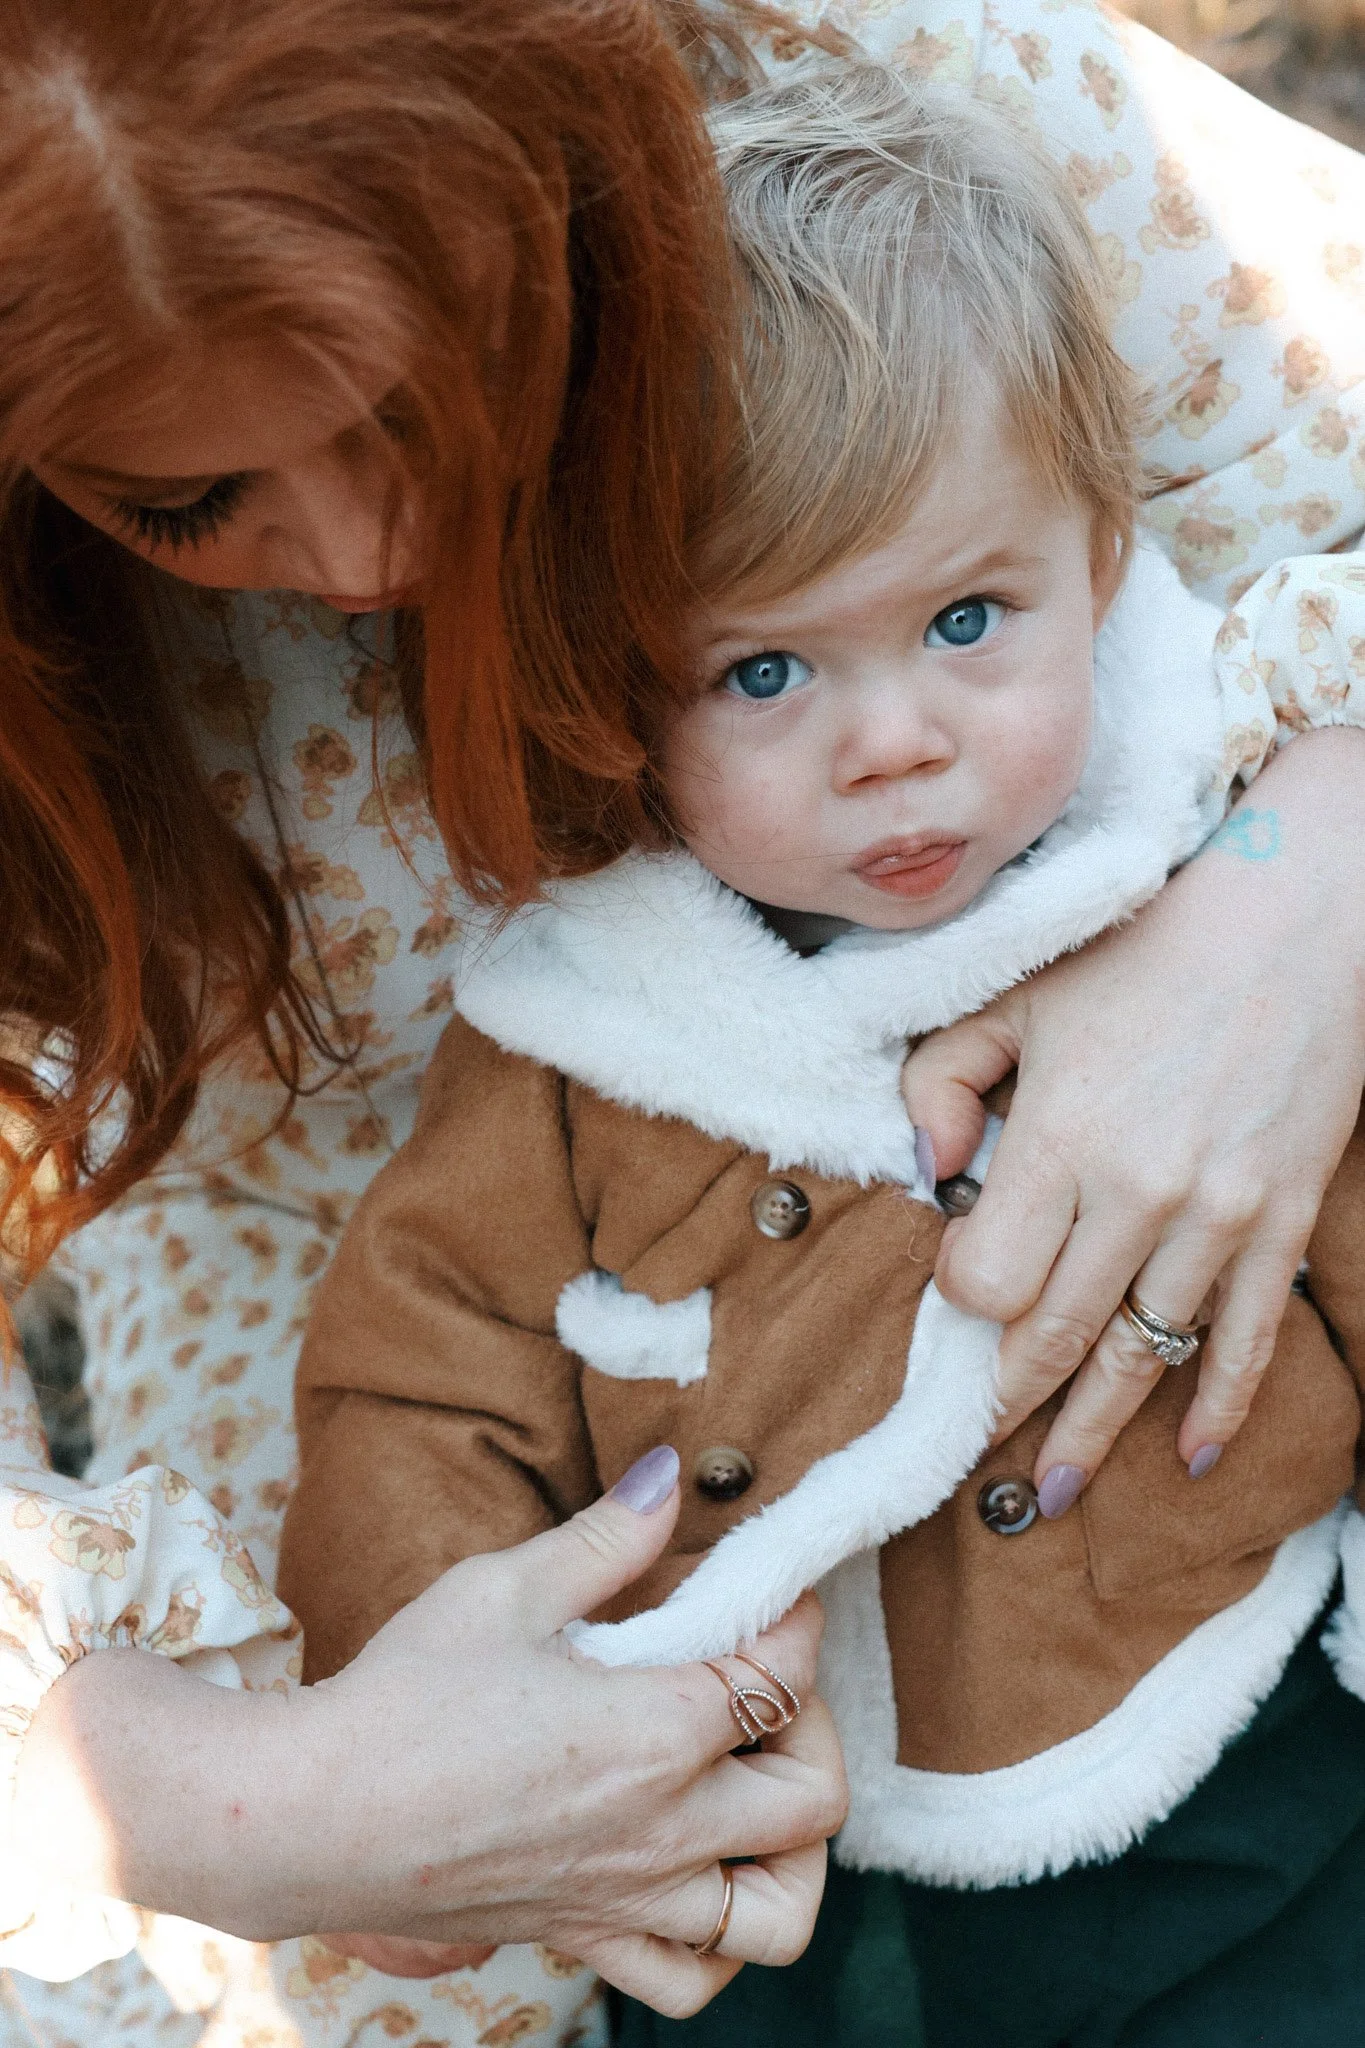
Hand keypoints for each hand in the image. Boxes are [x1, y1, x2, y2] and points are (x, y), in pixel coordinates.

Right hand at [16, 1449, 845, 2018]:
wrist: (308, 1818)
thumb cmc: (403, 1696)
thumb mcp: (505, 1589)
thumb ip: (605, 1538)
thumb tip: (672, 1474)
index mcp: (657, 1733)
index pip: (784, 1674)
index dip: (792, 1618)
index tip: (764, 1589)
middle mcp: (664, 1830)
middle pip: (816, 1796)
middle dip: (814, 1726)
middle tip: (759, 1681)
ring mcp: (629, 1898)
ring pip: (779, 1916)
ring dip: (793, 1852)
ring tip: (751, 1790)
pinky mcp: (583, 1936)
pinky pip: (691, 1980)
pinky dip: (718, 1941)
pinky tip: (691, 1874)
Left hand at [902, 728, 1364, 1509]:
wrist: (1301, 913)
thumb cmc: (1146, 946)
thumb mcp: (1016, 991)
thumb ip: (943, 1078)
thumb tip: (925, 1173)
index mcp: (1061, 1135)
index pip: (986, 1279)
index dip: (957, 1307)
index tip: (948, 1310)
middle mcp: (1138, 1192)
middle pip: (1055, 1337)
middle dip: (1007, 1405)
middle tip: (971, 1466)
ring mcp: (1219, 1215)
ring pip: (1143, 1355)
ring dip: (1094, 1428)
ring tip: (1053, 1489)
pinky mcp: (1281, 1220)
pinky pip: (1246, 1337)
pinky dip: (1216, 1404)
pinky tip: (1187, 1457)